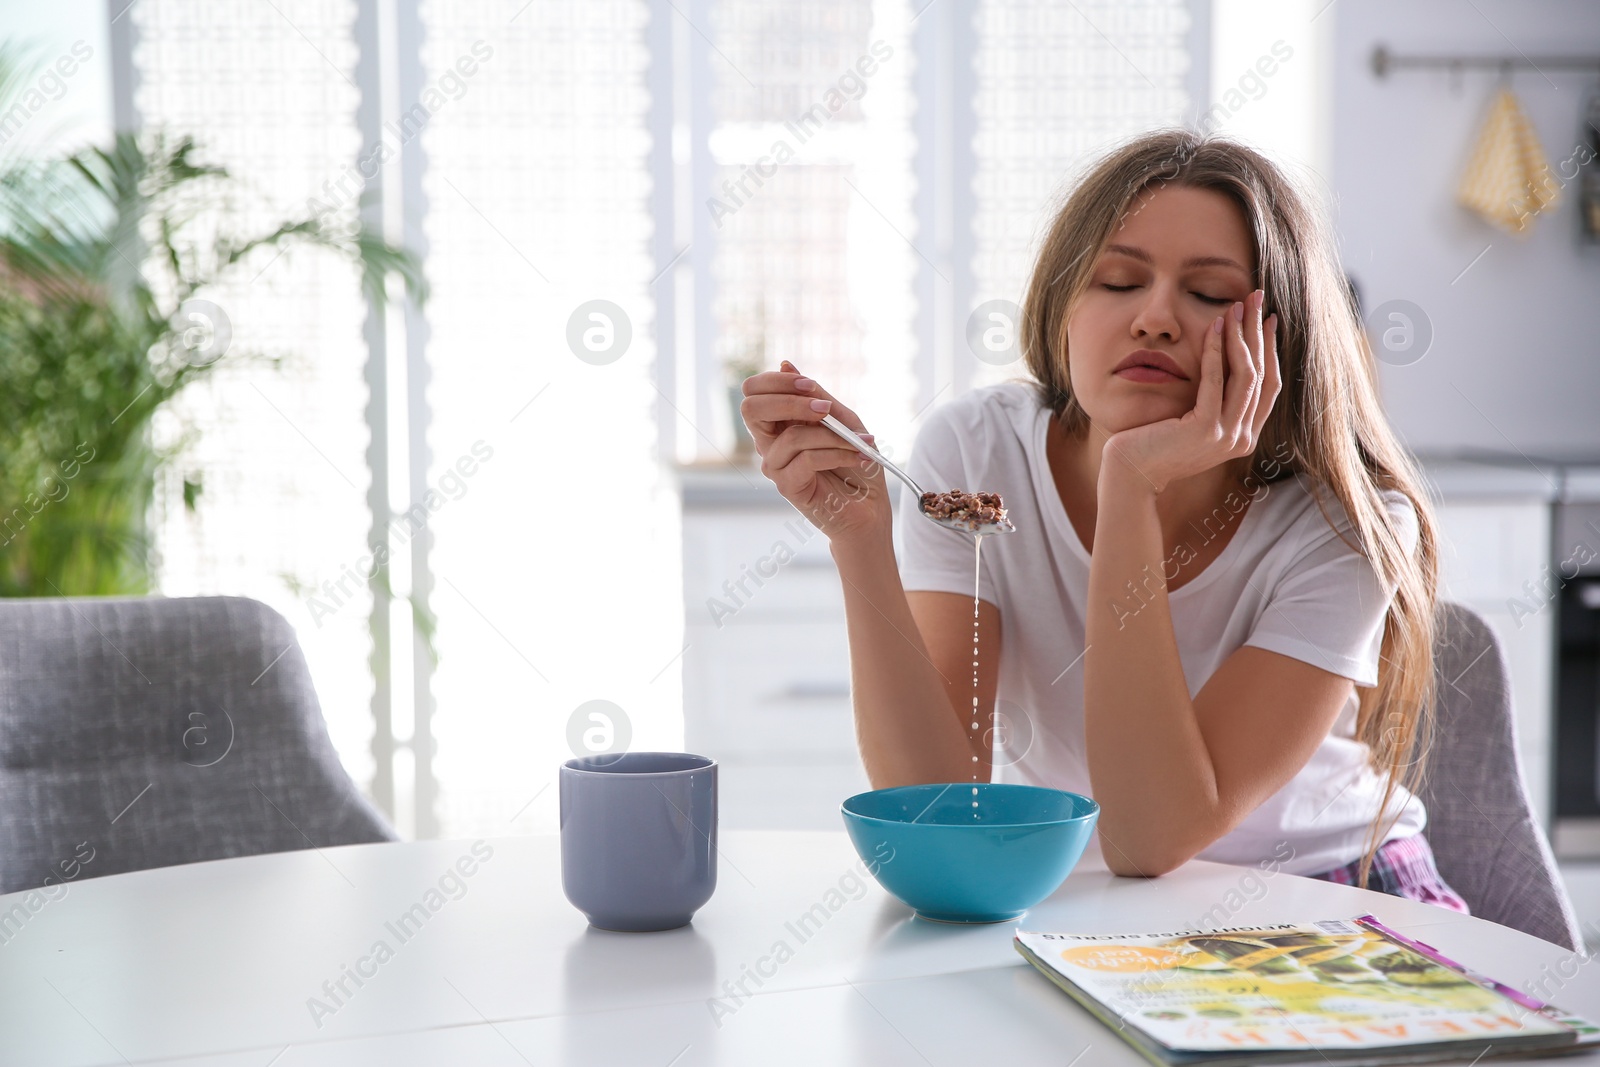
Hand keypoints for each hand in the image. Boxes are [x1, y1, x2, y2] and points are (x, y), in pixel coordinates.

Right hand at [740, 359, 893, 542]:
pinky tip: (858, 457)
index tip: (810, 386)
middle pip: (751, 408)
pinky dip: (838, 454)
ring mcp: (776, 466)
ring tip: (859, 443)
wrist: (870, 507)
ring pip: (791, 436)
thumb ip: (815, 395)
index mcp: (779, 422)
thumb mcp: (842, 419)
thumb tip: (785, 363)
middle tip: (824, 409)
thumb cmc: (857, 462)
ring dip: (832, 436)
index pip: (754, 391)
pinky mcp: (787, 486)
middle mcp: (770, 443)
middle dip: (790, 401)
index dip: (777, 381)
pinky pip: (806, 459)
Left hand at [1099, 289, 1279, 495]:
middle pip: (1262, 375)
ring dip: (1241, 336)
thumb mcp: (1194, 419)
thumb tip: (1227, 355)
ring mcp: (1227, 437)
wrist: (1130, 472)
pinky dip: (1215, 351)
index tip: (1267, 319)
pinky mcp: (1205, 430)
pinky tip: (1213, 327)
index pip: (1268, 385)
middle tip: (1258, 300)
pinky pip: (1215, 381)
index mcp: (1243, 436)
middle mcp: (1242, 439)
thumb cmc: (1155, 441)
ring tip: (1234, 307)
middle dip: (1260, 333)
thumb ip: (1215, 398)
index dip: (1270, 349)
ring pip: (1246, 376)